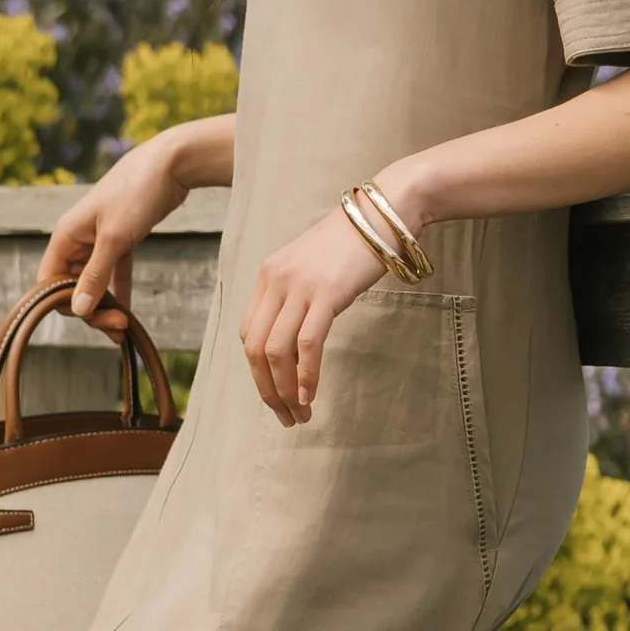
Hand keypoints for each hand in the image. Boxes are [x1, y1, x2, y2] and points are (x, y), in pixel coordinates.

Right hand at [37, 131, 202, 321]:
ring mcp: (99, 239)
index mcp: (66, 235)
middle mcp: (78, 238)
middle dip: (91, 308)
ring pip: (94, 281)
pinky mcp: (121, 239)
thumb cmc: (137, 194)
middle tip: (118, 327)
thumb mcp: (114, 239)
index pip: (50, 281)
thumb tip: (77, 309)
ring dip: (106, 305)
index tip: (91, 318)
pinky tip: (128, 313)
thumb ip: (95, 275)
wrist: (170, 164)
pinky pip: (114, 272)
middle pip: (73, 285)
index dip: (64, 304)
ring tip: (123, 328)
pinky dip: (120, 291)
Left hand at [239, 206, 388, 424]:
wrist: (382, 214)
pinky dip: (306, 375)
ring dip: (285, 390)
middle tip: (284, 417)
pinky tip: (310, 395)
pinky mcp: (326, 293)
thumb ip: (296, 296)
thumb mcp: (311, 267)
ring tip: (299, 414)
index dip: (257, 372)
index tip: (275, 395)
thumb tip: (293, 338)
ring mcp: (299, 286)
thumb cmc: (352, 244)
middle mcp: (275, 281)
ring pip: (276, 351)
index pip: (247, 334)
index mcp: (267, 276)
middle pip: (254, 349)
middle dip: (267, 390)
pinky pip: (307, 343)